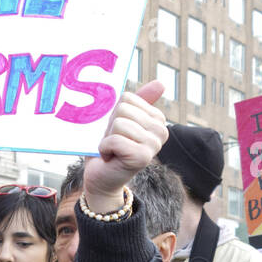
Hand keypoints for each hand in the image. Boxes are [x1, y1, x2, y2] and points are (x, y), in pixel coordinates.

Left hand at [82, 81, 167, 214]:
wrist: (101, 177)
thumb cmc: (109, 146)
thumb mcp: (120, 119)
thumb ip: (138, 101)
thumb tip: (161, 83)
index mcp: (157, 119)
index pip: (127, 99)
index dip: (114, 115)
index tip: (117, 131)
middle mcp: (161, 131)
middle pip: (123, 110)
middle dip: (110, 127)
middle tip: (114, 142)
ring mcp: (154, 145)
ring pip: (119, 124)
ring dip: (107, 138)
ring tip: (112, 150)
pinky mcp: (143, 157)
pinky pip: (115, 140)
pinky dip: (105, 148)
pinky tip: (110, 158)